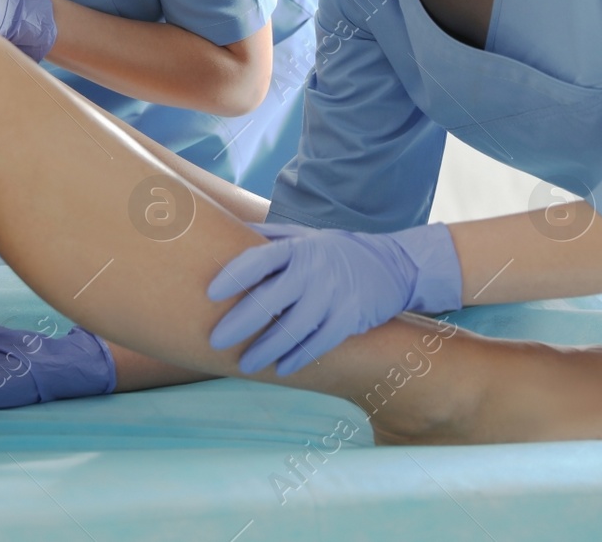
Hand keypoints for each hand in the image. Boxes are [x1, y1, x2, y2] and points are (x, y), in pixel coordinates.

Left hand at [206, 221, 462, 375]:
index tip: (209, 292)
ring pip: (293, 328)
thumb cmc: (334, 251)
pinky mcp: (350, 318)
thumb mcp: (304, 236)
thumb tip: (224, 233)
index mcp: (297, 248)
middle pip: (270, 299)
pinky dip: (298, 357)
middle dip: (240, 322)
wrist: (391, 265)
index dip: (234, 275)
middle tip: (214, 341)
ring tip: (243, 365)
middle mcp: (314, 270)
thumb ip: (268, 238)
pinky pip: (319, 343)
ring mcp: (334, 295)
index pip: (259, 259)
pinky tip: (280, 369)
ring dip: (265, 349)